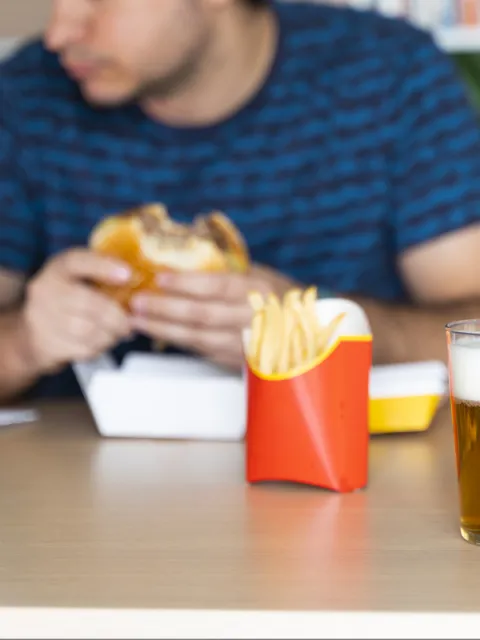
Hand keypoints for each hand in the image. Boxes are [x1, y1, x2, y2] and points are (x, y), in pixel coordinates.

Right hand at [21, 248, 132, 374]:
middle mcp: (46, 289)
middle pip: (87, 302)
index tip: (128, 274)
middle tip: (130, 322)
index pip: (78, 261)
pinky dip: (100, 347)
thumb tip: (143, 277)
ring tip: (120, 332)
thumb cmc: (69, 299)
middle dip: (116, 316)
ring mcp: (42, 318)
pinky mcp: (47, 343)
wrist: (35, 330)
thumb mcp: (81, 278)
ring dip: (111, 334)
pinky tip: (104, 341)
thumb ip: (104, 274)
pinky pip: (83, 349)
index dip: (103, 266)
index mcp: (59, 268)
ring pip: (87, 330)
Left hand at [130, 265, 296, 369]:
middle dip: (165, 310)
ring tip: (137, 320)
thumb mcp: (259, 273)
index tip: (159, 278)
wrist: (308, 331)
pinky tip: (158, 333)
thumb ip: (226, 268)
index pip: (218, 286)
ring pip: (199, 339)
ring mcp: (246, 345)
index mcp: (259, 290)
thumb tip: (181, 255)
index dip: (187, 284)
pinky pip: (202, 351)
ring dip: (164, 330)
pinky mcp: (238, 362)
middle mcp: (253, 319)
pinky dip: (178, 342)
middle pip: (203, 316)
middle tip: (137, 302)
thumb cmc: (278, 295)